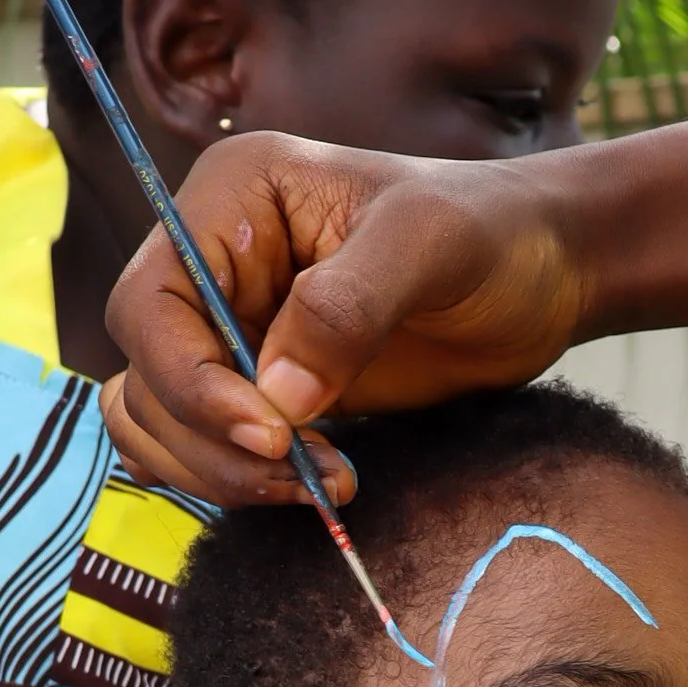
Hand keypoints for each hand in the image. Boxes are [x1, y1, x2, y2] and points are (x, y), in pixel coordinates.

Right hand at [101, 135, 587, 508]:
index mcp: (230, 202)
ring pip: (161, 420)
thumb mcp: (428, 245)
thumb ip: (347, 308)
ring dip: (220, 471)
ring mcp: (234, 330)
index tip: (270, 435)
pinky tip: (309, 484)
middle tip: (304, 476)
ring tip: (318, 485)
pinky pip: (205, 445)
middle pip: (148, 374)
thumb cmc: (490, 234)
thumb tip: (277, 396)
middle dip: (211, 440)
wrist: (539, 274)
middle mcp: (213, 265)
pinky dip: (237, 478)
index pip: (151, 306)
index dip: (190, 381)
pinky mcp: (264, 389)